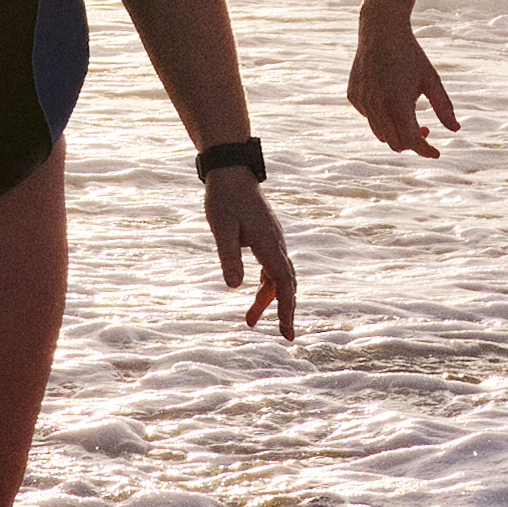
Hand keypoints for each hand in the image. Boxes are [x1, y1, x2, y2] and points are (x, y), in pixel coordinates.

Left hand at [205, 177, 298, 339]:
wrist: (231, 171)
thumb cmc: (224, 198)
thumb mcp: (221, 229)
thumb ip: (228, 257)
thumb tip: (234, 287)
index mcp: (268, 243)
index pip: (283, 282)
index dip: (285, 307)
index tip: (285, 329)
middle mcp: (276, 243)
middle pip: (286, 283)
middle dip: (284, 309)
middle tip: (284, 335)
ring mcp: (272, 240)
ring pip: (278, 276)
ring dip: (268, 298)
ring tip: (249, 320)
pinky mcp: (265, 237)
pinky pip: (271, 266)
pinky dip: (266, 284)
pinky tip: (254, 293)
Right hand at [349, 9, 454, 158]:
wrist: (381, 31)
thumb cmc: (410, 55)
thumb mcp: (432, 80)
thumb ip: (444, 107)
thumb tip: (455, 129)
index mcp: (398, 105)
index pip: (412, 140)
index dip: (425, 150)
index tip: (436, 153)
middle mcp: (377, 107)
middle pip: (395, 142)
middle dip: (412, 143)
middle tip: (426, 131)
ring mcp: (363, 102)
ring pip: (380, 133)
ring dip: (396, 133)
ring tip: (410, 118)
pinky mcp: (354, 96)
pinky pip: (369, 118)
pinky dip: (381, 118)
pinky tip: (390, 101)